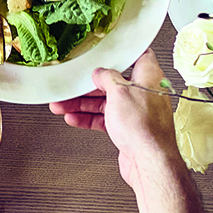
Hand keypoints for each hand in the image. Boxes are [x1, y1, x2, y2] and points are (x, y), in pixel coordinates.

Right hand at [48, 50, 180, 185]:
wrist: (149, 161)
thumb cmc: (144, 127)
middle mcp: (144, 93)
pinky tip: (74, 118)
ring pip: (106, 102)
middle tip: (72, 86)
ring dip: (83, 104)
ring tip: (63, 104)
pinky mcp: (128, 128)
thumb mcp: (119, 92)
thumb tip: (100, 73)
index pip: (139, 56)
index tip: (106, 51)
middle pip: (113, 82)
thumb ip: (108, 78)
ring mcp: (136, 112)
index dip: (122, 52)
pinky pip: (105, 119)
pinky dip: (89, 118)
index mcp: (149, 77)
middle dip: (89, 85)